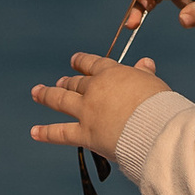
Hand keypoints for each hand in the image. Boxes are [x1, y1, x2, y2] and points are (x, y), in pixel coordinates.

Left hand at [31, 53, 168, 158]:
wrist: (155, 129)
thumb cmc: (161, 106)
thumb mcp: (154, 84)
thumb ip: (144, 74)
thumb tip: (145, 62)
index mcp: (112, 73)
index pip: (93, 64)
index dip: (82, 61)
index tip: (74, 61)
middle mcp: (95, 89)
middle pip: (76, 83)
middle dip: (67, 82)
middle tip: (60, 81)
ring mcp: (87, 111)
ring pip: (61, 100)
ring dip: (47, 95)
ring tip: (37, 92)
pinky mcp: (85, 134)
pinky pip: (61, 133)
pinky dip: (46, 133)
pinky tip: (34, 132)